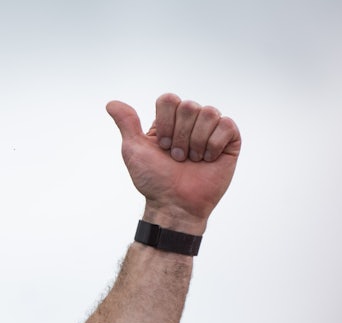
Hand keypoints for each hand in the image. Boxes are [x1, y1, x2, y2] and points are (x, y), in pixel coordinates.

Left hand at [107, 93, 240, 231]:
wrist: (175, 204)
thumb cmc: (154, 180)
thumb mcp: (133, 150)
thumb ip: (126, 123)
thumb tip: (111, 103)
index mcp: (169, 121)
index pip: (169, 99)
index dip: (165, 123)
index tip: (161, 146)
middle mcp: (190, 122)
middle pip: (189, 106)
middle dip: (180, 137)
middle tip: (177, 158)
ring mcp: (211, 130)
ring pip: (209, 113)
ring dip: (196, 142)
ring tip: (192, 160)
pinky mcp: (230, 140)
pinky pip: (227, 124)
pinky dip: (214, 145)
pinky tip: (208, 159)